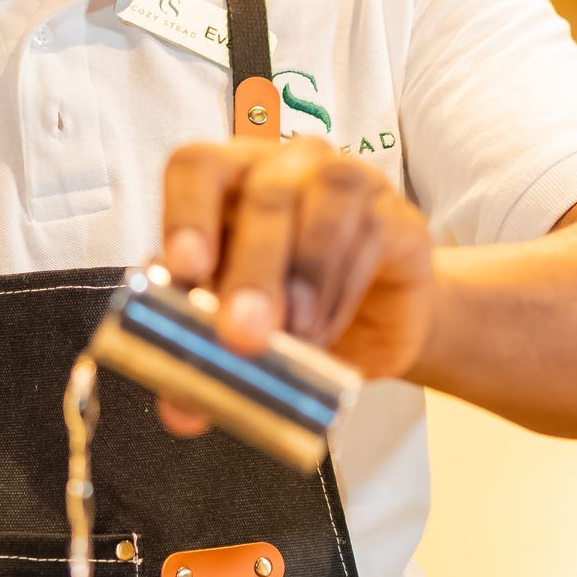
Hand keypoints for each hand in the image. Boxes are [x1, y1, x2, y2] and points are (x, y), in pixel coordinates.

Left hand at [157, 139, 434, 434]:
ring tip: (297, 334)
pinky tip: (329, 324)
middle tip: (243, 334)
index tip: (183, 268)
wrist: (375, 327)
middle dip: (251, 269)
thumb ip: (203, 358)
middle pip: (264, 195)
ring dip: (306, 275)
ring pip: (325, 201)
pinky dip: (345, 286)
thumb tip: (180, 409)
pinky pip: (373, 232)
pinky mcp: (397, 214)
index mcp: (226, 182)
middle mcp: (283, 167)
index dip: (186, 214)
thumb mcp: (238, 332)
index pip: (196, 167)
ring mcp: (345, 180)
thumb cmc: (290, 312)